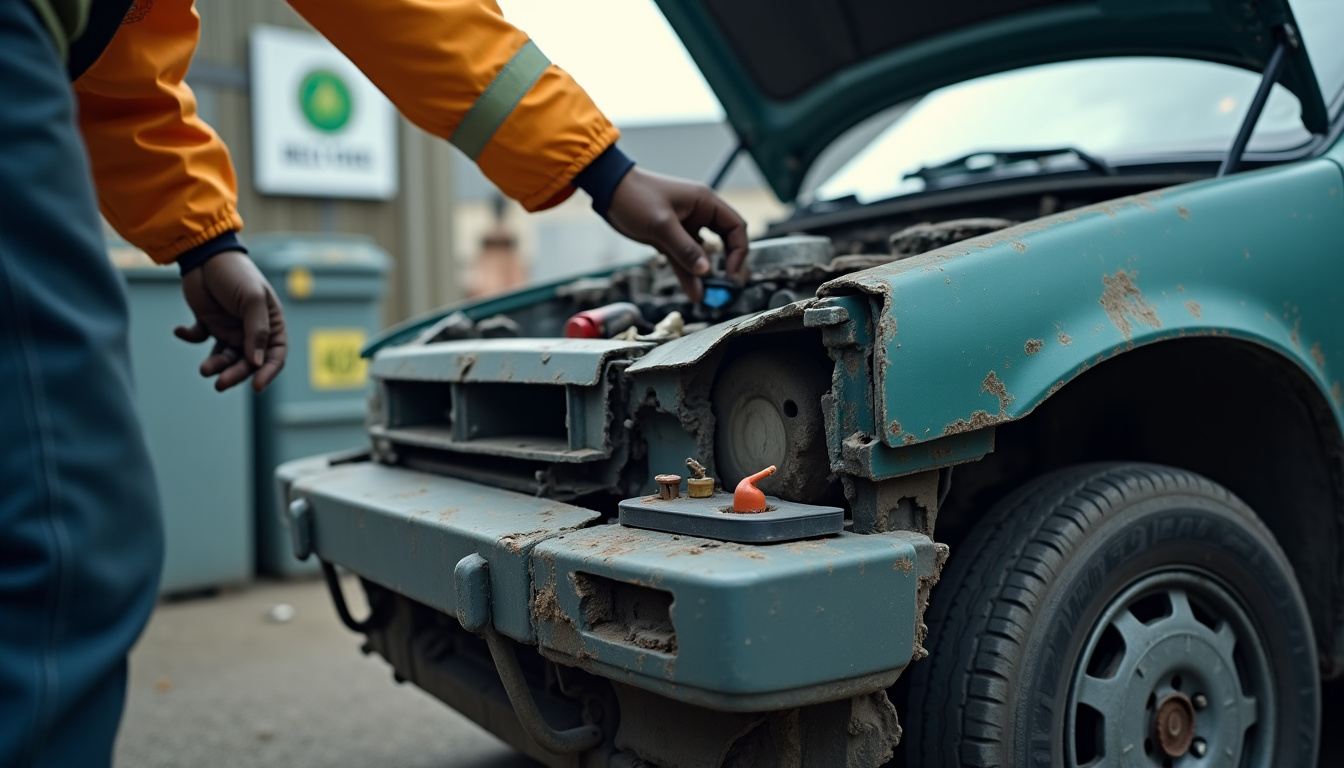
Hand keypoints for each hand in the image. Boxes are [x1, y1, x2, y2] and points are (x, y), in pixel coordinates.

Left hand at [175, 250, 287, 391]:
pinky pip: (200, 338)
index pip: (275, 355)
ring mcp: (229, 327)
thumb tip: (257, 362)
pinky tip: (181, 330)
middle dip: (235, 374)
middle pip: (248, 361)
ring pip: (225, 356)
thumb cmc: (236, 273)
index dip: (268, 372)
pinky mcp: (208, 322)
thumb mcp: (251, 299)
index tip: (258, 387)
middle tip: (220, 383)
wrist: (205, 253)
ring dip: (215, 364)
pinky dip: (190, 337)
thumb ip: (256, 331)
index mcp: (270, 323)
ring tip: (204, 370)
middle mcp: (251, 330)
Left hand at [603, 167, 748, 301]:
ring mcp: (686, 228)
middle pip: (725, 242)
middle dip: (728, 264)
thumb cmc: (636, 197)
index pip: (736, 227)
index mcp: (705, 203)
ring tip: (710, 296)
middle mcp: (700, 215)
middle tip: (728, 286)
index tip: (730, 272)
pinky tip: (693, 292)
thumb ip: (685, 248)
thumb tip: (705, 272)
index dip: (738, 251)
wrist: (608, 192)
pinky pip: (685, 260)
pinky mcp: (671, 239)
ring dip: (706, 275)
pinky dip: (689, 275)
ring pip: (703, 255)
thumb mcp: (661, 224)